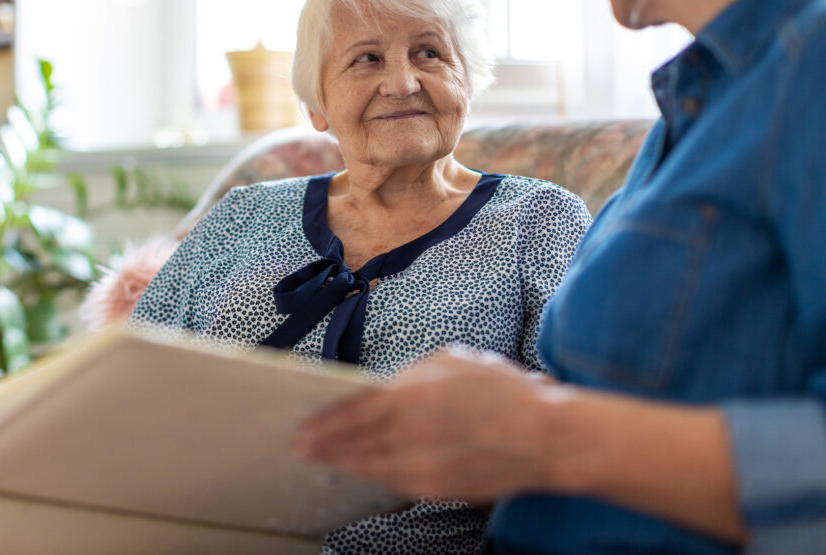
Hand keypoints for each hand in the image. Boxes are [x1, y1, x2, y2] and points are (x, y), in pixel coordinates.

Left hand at [295, 348, 562, 502]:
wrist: (547, 437)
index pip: (354, 410)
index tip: (304, 424)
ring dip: (343, 463)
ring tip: (324, 459)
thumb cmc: (503, 392)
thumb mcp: (451, 361)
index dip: (325, 420)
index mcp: (413, 393)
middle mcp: (412, 431)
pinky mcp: (437, 488)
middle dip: (324, 445)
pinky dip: (373, 475)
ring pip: (370, 466)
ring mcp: (423, 464)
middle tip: (301, 446)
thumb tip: (383, 386)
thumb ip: (411, 374)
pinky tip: (363, 470)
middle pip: (354, 442)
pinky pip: (393, 482)